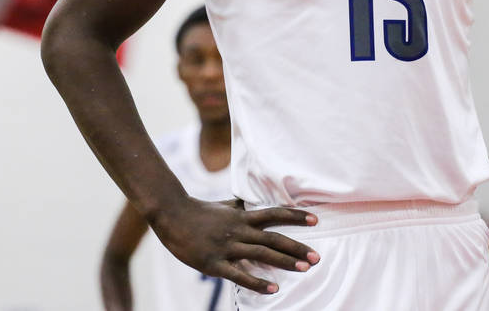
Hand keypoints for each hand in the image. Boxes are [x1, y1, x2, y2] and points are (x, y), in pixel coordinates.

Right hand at [146, 197, 319, 293]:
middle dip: (297, 247)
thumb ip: (239, 206)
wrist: (171, 215)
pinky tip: (274, 288)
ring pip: (261, 254)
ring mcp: (227, 247)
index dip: (295, 216)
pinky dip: (258, 282)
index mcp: (241, 216)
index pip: (274, 214)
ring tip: (305, 269)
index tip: (316, 220)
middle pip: (273, 238)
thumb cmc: (198, 210)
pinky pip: (240, 274)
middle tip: (317, 257)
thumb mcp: (223, 205)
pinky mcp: (215, 263)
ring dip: (285, 262)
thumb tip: (250, 200)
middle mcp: (238, 230)